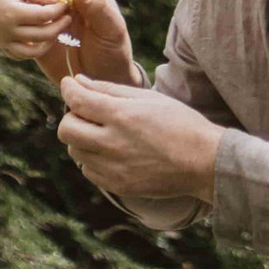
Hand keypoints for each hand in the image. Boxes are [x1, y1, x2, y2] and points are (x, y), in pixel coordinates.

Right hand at [0, 0, 70, 63]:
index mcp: (11, 13)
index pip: (43, 15)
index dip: (59, 9)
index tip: (66, 2)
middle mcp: (8, 31)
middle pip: (42, 34)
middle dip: (59, 26)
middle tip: (68, 16)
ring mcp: (4, 41)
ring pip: (33, 51)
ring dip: (49, 42)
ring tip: (58, 30)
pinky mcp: (2, 46)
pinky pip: (22, 55)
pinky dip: (35, 51)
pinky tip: (43, 39)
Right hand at [24, 0, 137, 89]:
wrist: (102, 79)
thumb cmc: (113, 50)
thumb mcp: (111, 29)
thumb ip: (98, 8)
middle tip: (40, 2)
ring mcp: (47, 11)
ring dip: (26, 2)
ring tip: (42, 23)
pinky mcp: (35, 31)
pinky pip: (20, 19)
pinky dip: (21, 23)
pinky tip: (34, 38)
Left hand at [56, 72, 222, 208]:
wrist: (202, 161)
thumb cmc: (179, 122)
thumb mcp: (147, 97)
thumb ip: (109, 89)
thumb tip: (79, 82)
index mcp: (121, 116)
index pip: (77, 101)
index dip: (68, 88)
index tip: (69, 84)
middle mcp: (113, 144)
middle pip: (67, 130)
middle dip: (71, 116)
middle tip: (85, 110)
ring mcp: (114, 169)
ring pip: (75, 152)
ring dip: (81, 138)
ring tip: (101, 131)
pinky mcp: (118, 186)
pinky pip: (89, 171)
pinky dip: (92, 158)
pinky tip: (110, 150)